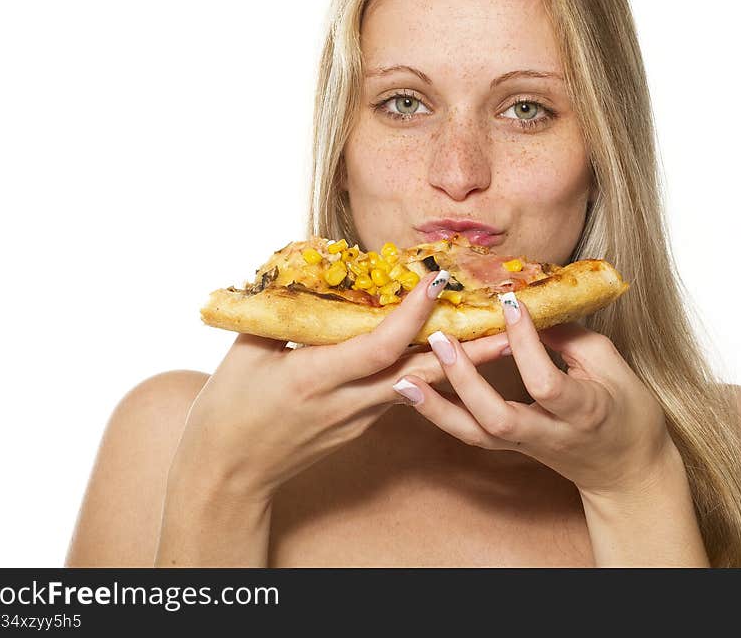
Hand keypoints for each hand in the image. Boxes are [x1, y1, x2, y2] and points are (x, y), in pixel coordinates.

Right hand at [167, 270, 511, 502]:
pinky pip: (401, 392)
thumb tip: (307, 270)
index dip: (412, 314)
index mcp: (317, 378)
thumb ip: (284, 313)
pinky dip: (427, 371)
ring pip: (420, 385)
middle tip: (511, 325)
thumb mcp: (248, 352)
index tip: (437, 281)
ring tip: (497, 338)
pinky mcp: (361, 424)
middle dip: (471, 350)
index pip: (379, 345)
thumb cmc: (230, 407)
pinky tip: (446, 354)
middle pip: (423, 374)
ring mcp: (359, 418)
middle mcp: (348, 401)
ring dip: (460, 362)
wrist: (229, 470)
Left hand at [395, 291, 675, 496]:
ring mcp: (525, 446)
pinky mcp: (509, 449)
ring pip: (475, 434)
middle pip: (497, 418)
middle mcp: (548, 434)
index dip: (526, 343)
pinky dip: (440, 414)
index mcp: (583, 411)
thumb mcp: (612, 366)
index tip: (509, 303)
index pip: (546, 382)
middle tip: (438, 339)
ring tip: (404, 378)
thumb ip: (569, 338)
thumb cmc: (627, 412)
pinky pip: (470, 434)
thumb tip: (528, 307)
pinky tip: (413, 392)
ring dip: (436, 407)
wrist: (625, 470)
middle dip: (465, 379)